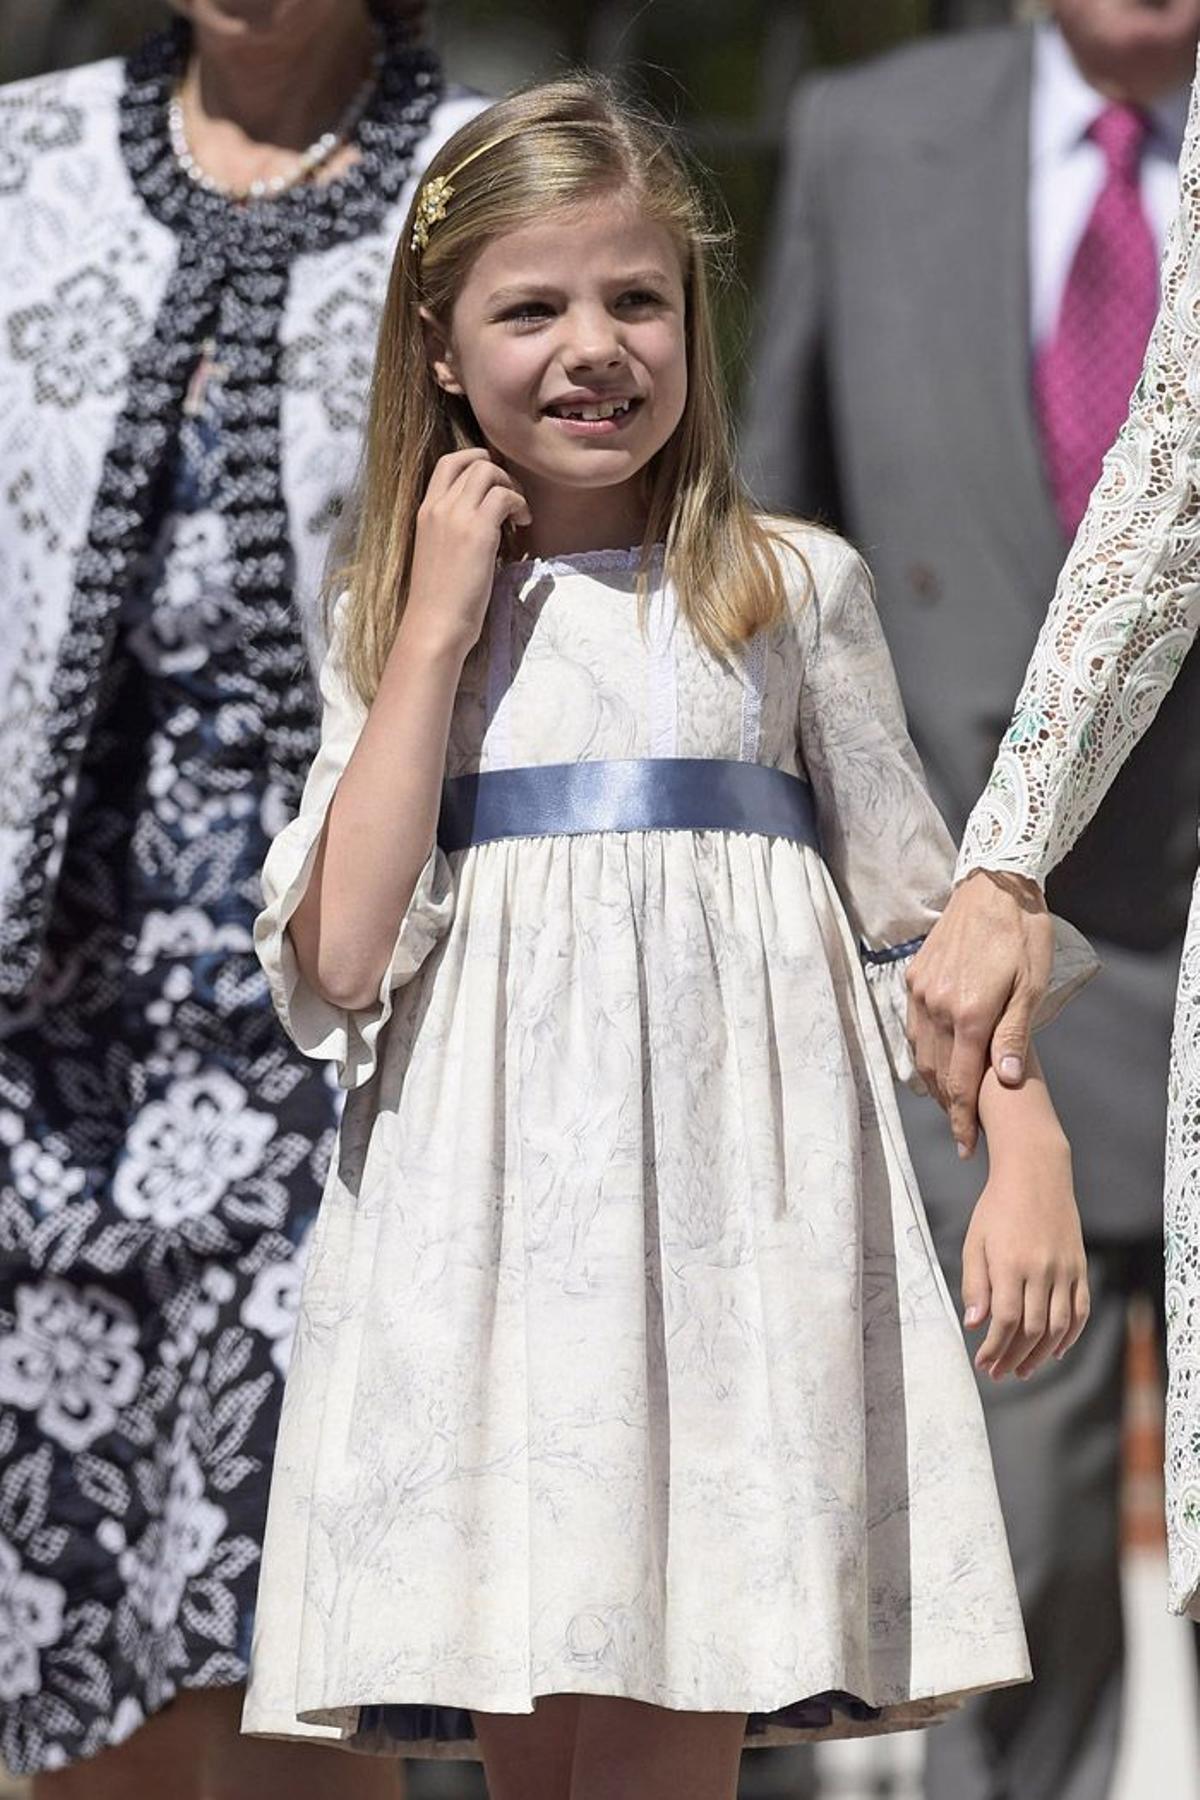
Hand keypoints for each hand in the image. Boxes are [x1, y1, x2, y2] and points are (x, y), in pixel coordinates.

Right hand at [402, 449, 530, 659]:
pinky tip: (523, 524)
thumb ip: (454, 528)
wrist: (434, 624)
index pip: (448, 462)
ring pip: (489, 472)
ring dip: (512, 486)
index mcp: (425, 511)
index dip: (476, 461)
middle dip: (500, 472)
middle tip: (513, 497)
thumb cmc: (439, 599)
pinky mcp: (478, 532)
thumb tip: (485, 518)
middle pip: (472, 461)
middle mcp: (438, 507)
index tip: (494, 482)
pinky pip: (505, 496)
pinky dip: (520, 505)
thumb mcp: (439, 552)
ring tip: (520, 513)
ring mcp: (456, 516)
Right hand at [906, 869, 1053, 1157]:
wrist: (994, 886)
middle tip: (962, 1132)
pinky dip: (922, 1052)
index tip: (967, 1147)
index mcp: (970, 1013)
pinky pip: (913, 1026)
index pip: (961, 1081)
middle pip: (936, 1073)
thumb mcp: (1032, 986)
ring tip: (950, 1103)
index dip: (962, 1119)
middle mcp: (938, 1006)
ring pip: (920, 1051)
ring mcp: (921, 991)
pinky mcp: (914, 977)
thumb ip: (1014, 1035)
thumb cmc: (1023, 935)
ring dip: (934, 1082)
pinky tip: (935, 1062)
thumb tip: (1005, 1080)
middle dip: (948, 1107)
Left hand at [962, 1124, 1089, 1380]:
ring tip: (1023, 1370)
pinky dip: (1070, 1336)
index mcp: (1011, 1263)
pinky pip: (1080, 1311)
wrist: (1036, 1175)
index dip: (994, 1347)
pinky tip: (1054, 1351)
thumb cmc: (997, 1208)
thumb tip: (974, 1324)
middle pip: (1032, 1329)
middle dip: (1014, 1357)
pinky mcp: (1080, 1268)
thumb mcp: (975, 1241)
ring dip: (1040, 1354)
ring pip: (1058, 1326)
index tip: (983, 1363)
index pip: (1005, 1320)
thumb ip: (974, 1283)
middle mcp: (1041, 1270)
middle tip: (999, 1373)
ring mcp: (1065, 1270)